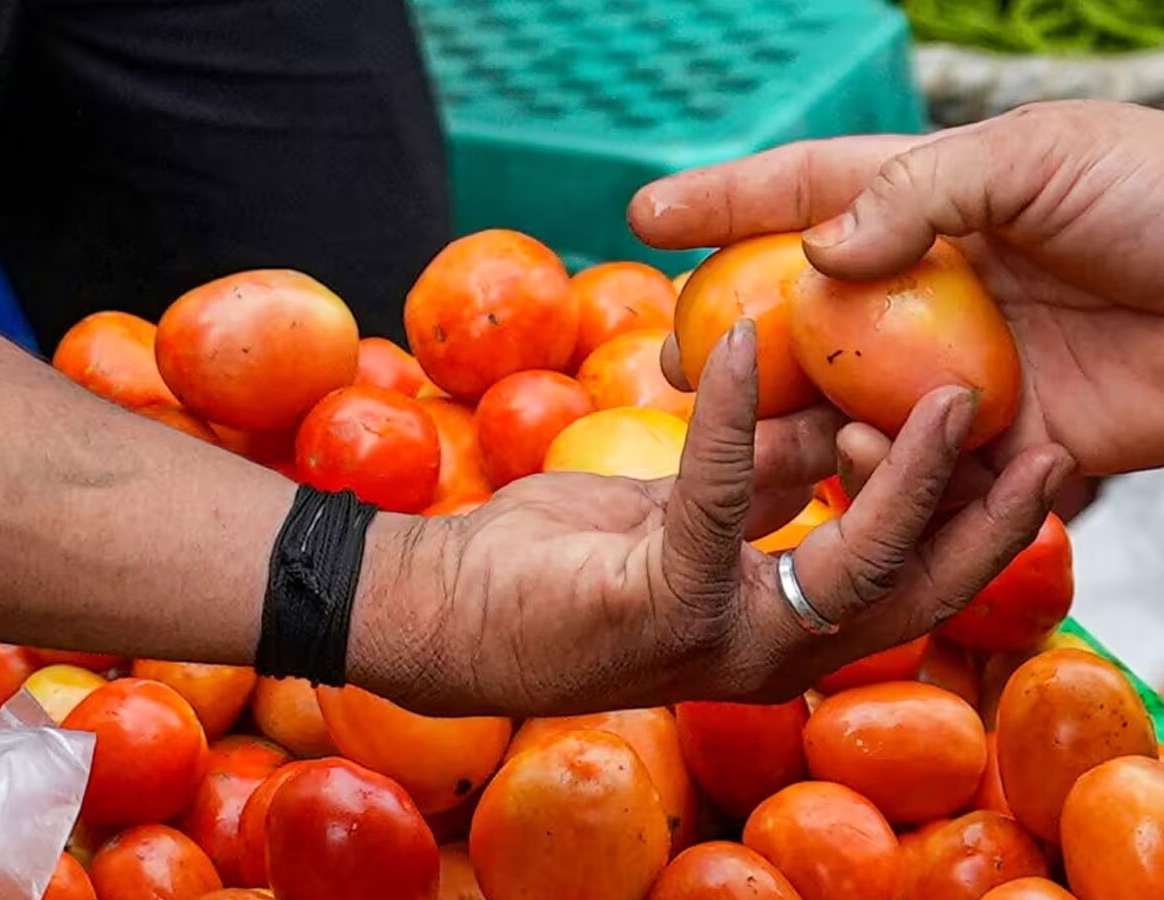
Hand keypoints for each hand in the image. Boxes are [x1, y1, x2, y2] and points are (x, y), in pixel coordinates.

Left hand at [357, 324, 1070, 717]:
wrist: (445, 610)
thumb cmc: (557, 563)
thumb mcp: (678, 511)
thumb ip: (759, 481)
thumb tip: (826, 424)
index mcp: (774, 627)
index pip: (900, 584)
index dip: (966, 529)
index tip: (1009, 453)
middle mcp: (763, 651)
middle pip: (910, 595)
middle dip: (985, 525)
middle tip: (1042, 443)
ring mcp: (717, 639)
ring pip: (850, 564)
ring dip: (906, 480)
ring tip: (950, 396)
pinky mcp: (658, 603)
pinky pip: (718, 497)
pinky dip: (732, 416)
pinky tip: (738, 344)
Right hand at [631, 99, 1163, 477]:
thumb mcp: (1038, 158)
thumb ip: (921, 193)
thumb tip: (816, 253)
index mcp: (935, 203)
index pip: (806, 192)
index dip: (722, 201)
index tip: (644, 213)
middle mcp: (931, 289)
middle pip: (806, 314)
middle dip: (738, 339)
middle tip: (681, 366)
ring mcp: (958, 365)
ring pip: (847, 398)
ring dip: (798, 421)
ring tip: (767, 438)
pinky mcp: (999, 434)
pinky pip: (915, 458)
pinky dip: (881, 466)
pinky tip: (865, 462)